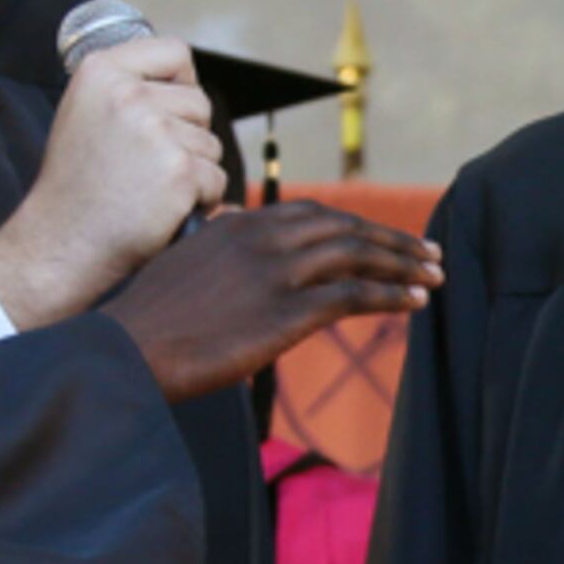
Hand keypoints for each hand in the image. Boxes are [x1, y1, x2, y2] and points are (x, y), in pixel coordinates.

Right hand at [0, 37, 225, 326]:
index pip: (174, 52)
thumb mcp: (85, 113)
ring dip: (194, 170)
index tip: (168, 111)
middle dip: (188, 135)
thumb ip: (128, 88)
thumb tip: (186, 83)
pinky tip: (162, 210)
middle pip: (200, 102)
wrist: (61, 243)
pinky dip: (200, 199)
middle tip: (148, 166)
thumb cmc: (76, 184)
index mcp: (101, 71)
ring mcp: (155, 131)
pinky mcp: (178, 171)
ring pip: (210, 144)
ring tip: (149, 189)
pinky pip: (216, 179)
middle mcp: (127, 94)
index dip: (182, 83)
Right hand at [102, 200, 441, 401]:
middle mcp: (263, 238)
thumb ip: (218, 241)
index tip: (384, 238)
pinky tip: (415, 302)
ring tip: (435, 275)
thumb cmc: (149, 318)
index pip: (314, 214)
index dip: (356, 225)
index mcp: (240, 223)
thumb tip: (234, 228)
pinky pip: (353, 296)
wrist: (128, 349)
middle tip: (428, 252)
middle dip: (392, 240)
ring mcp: (276, 273)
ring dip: (403, 264)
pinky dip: (392, 295)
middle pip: (346, 227)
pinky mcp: (285, 312)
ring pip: (358, 256)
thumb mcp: (184, 259)